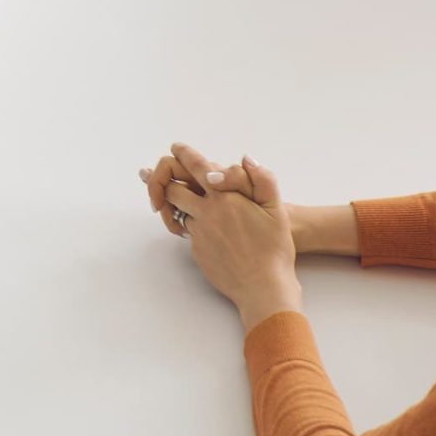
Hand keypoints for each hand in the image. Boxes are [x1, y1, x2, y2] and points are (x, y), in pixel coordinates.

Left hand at [140, 142, 302, 329]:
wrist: (264, 288)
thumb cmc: (274, 249)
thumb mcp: (276, 210)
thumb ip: (263, 179)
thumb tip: (246, 158)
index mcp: (225, 198)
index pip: (196, 167)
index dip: (184, 154)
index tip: (176, 147)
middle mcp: (207, 214)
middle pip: (173, 190)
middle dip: (166, 182)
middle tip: (159, 177)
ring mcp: (199, 234)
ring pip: (179, 213)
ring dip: (180, 207)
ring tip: (182, 205)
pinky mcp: (197, 252)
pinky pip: (190, 234)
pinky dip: (193, 228)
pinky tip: (209, 233)